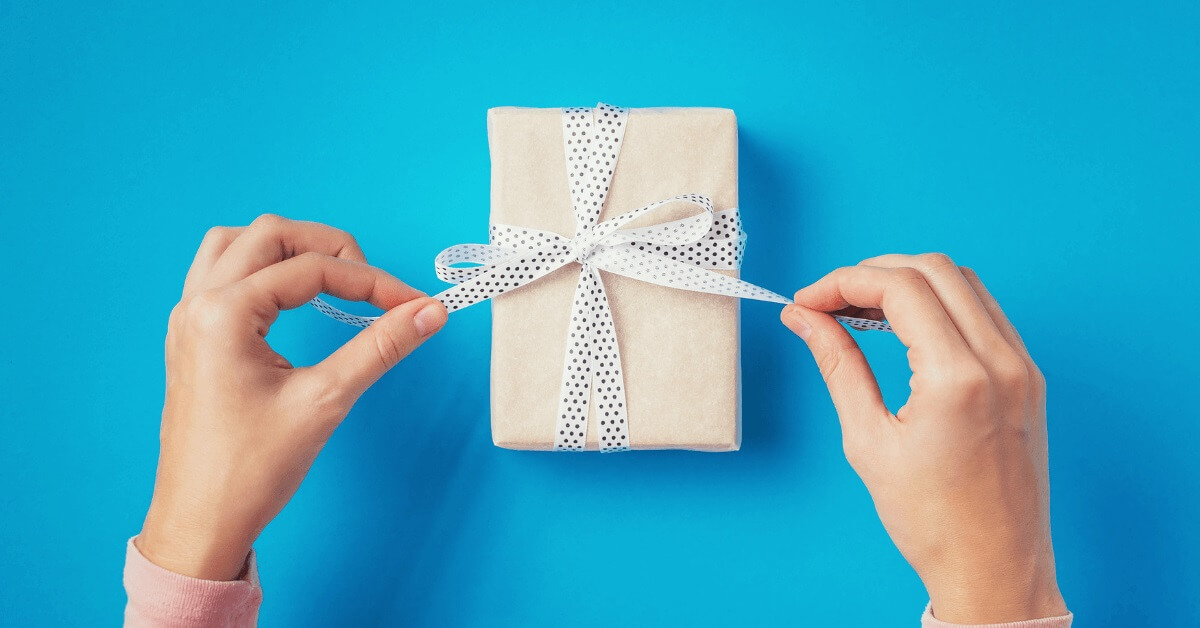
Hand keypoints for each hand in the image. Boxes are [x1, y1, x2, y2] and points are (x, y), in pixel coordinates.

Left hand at [137, 214, 447, 580]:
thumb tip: (428, 312)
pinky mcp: (190, 339)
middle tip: (375, 284)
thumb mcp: (325, 401)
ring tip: (333, 277)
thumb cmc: (250, 471)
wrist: (200, 523)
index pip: (312, 270)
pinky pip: (219, 275)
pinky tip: (290, 298)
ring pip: (236, 246)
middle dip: (330, 249)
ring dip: (288, 250)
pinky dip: (260, 270)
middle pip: (270, 235)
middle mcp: (197, 305)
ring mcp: (187, 320)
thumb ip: (380, 346)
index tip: (414, 304)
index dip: (373, 282)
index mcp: (223, 314)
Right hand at [781, 253, 1067, 622]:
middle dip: (872, 272)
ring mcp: (1022, 367)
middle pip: (934, 269)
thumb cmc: (933, 520)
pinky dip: (940, 303)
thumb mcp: (869, 441)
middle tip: (829, 300)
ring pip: (964, 281)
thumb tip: (805, 320)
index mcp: (959, 379)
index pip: (900, 288)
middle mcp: (1001, 362)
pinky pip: (985, 311)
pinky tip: (904, 328)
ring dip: (908, 281)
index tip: (808, 302)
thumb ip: (838, 366)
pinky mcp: (1028, 378)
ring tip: (860, 310)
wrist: (995, 568)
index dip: (843, 282)